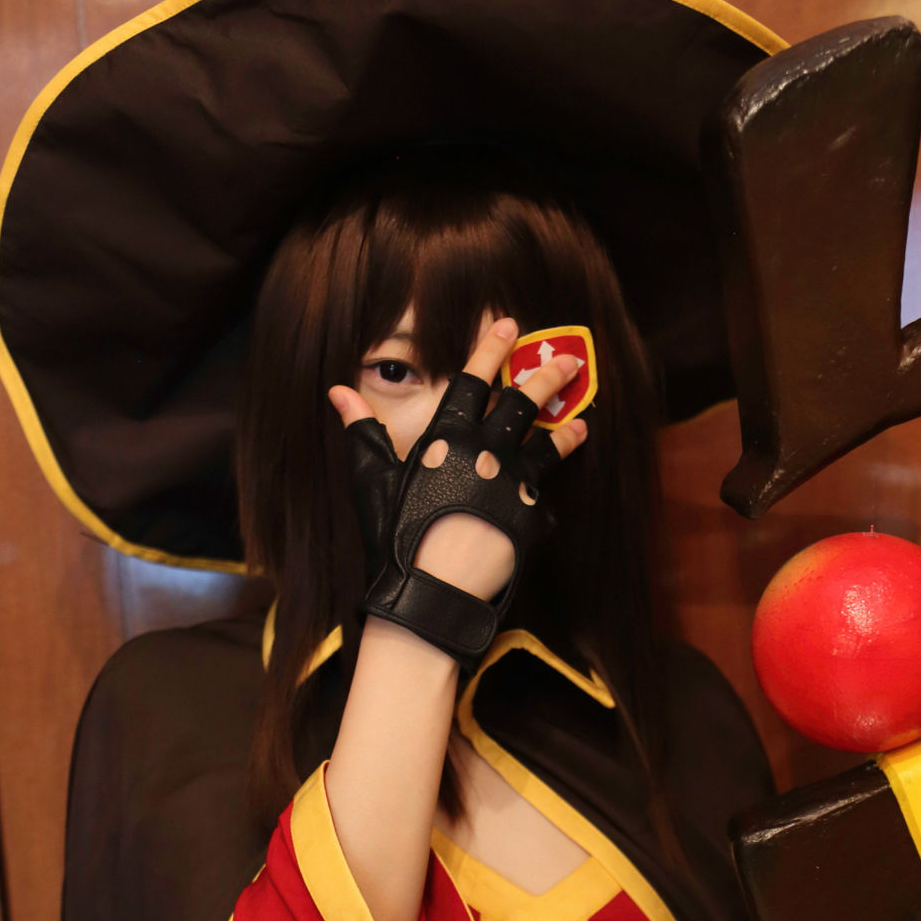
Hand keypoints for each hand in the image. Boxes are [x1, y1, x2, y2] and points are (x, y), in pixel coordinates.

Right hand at [329, 318, 584, 667]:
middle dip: (547, 375)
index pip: (474, 379)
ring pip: (548, 445)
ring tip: (582, 420)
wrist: (432, 594)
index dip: (491, 348)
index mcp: (449, 437)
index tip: (508, 325)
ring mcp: (516, 484)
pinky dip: (541, 497)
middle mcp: (489, 452)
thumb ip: (364, 433)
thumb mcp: (372, 481)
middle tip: (570, 361)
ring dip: (566, 429)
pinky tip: (546, 496)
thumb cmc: (394, 538)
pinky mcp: (534, 518)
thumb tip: (338, 392)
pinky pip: (540, 501)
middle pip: (524, 402)